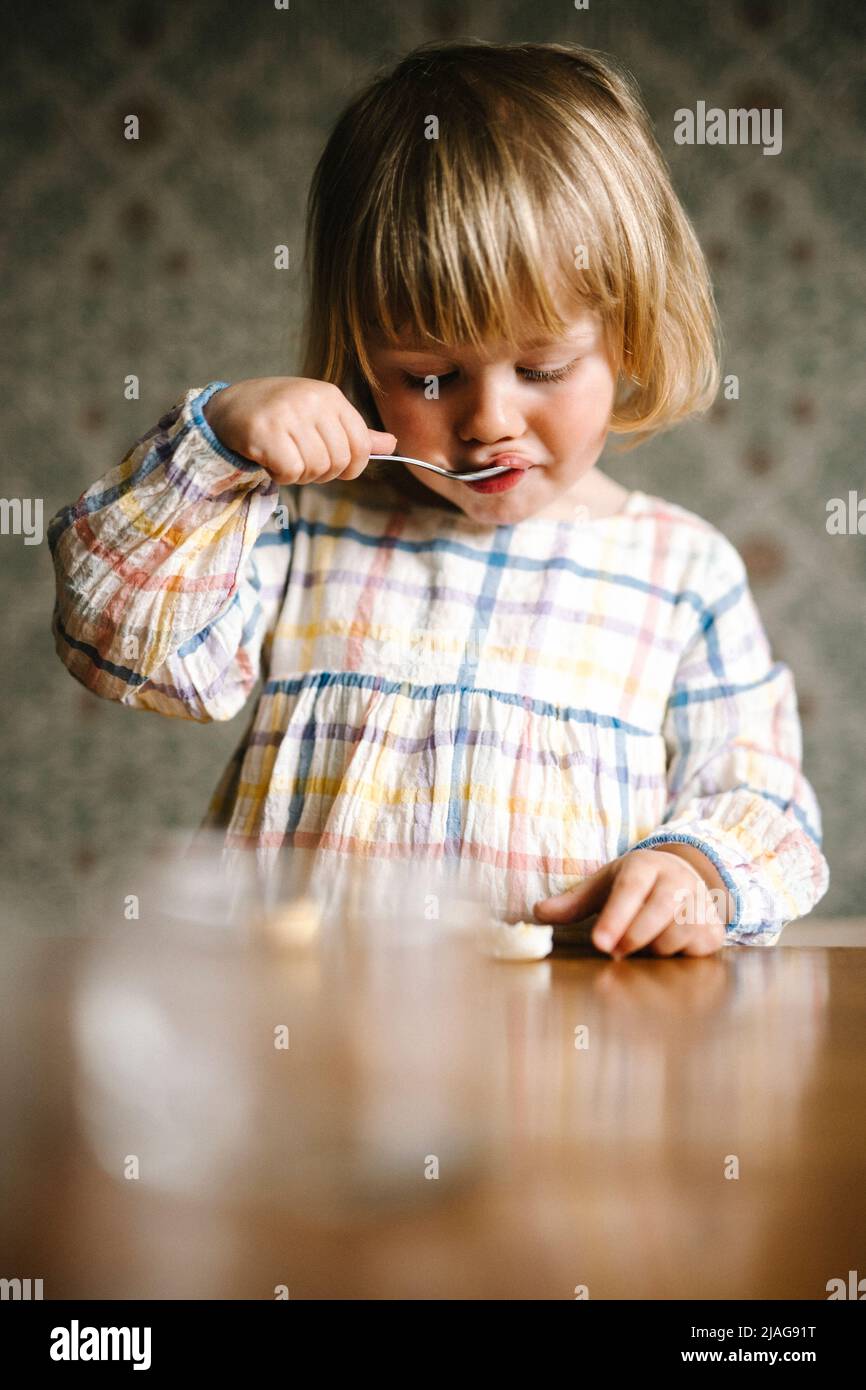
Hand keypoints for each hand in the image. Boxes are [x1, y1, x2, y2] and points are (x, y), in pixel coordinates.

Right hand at [203, 377, 396, 484]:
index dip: (351, 467)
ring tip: (284, 457)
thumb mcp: (321, 416)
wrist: (229, 408)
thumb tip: (392, 444)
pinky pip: (290, 472)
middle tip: (300, 460)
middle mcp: (312, 400)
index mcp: (331, 396)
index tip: (333, 466)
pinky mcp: (264, 431)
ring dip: (300, 475)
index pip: (362, 447)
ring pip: (315, 469)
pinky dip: (281, 476)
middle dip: (322, 473)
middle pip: (339, 462)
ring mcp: (288, 414)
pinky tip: (270, 460)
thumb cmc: (280, 415)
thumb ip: (355, 433)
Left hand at [532, 848, 728, 958]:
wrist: (687, 878)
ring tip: (643, 940)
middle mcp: (679, 880)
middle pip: (657, 914)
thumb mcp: (604, 886)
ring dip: (650, 948)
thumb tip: (537, 913)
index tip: (599, 943)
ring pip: (672, 938)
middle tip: (612, 951)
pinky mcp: (714, 931)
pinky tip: (666, 946)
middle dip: (631, 938)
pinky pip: (691, 953)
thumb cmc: (636, 885)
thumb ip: (573, 902)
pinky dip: (673, 957)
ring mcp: (701, 904)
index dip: (615, 918)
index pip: (630, 890)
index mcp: (645, 866)